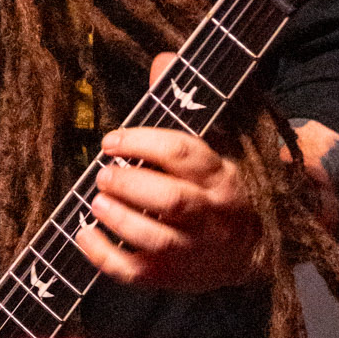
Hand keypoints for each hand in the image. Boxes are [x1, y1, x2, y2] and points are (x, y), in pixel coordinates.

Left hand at [78, 54, 260, 290]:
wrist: (254, 250)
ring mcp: (193, 250)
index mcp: (221, 174)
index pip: (183, 153)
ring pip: (157, 238)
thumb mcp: (215, 144)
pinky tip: (84, 235)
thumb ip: (183, 105)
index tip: (111, 140)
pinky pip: (137, 273)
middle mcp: (210, 214)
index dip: (142, 142)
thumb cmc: (219, 188)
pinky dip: (105, 257)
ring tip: (96, 202)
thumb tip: (162, 58)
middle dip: (131, 184)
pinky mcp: (174, 278)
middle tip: (103, 174)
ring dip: (120, 219)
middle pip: (172, 200)